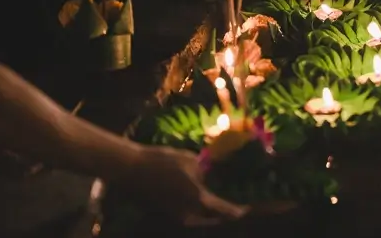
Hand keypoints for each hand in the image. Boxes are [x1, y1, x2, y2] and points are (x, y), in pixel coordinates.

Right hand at [123, 146, 247, 226]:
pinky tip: (203, 200)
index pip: (223, 210)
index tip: (247, 210)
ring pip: (201, 219)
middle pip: (213, 218)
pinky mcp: (168, 213)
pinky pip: (190, 216)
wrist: (132, 170)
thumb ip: (204, 170)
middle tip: (237, 207)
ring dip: (211, 214)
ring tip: (222, 204)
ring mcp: (177, 216)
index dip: (236, 210)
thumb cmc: (162, 161)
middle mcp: (189, 213)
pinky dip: (199, 212)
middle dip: (224, 214)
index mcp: (197, 199)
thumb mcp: (189, 160)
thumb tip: (212, 175)